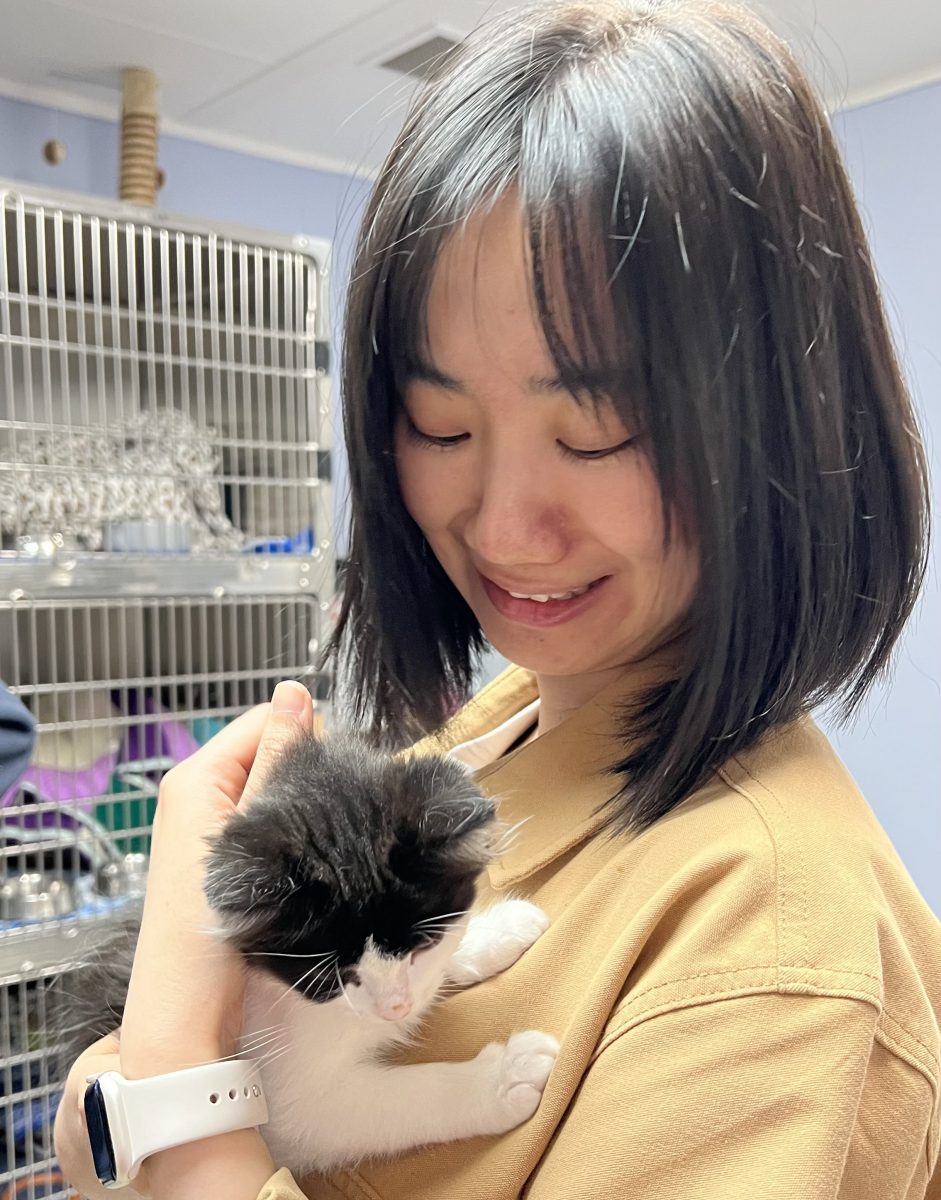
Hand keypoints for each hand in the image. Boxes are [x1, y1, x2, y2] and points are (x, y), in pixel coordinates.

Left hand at [54, 681, 316, 1197]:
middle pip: (273, 752)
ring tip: (333, 836)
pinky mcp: (231, 857)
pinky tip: (318, 857)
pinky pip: (272, 821)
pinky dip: (298, 831)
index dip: (308, 736)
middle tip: (342, 810)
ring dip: (307, 805)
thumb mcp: (251, 831)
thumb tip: (294, 692)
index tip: (344, 773)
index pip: (266, 719)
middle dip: (311, 771)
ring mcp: (215, 827)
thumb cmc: (214, 920)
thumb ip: (275, 761)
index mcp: (196, 776)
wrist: (190, 1009)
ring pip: (278, 789)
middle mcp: (200, 792)